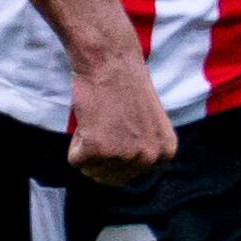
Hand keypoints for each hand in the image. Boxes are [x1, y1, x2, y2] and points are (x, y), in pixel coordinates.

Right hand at [65, 46, 176, 186]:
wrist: (112, 62)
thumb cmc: (127, 87)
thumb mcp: (150, 124)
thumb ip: (144, 148)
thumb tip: (125, 175)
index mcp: (166, 152)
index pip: (131, 175)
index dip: (116, 153)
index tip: (119, 128)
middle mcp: (149, 158)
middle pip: (109, 178)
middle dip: (99, 154)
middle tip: (106, 124)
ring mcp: (125, 156)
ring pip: (90, 169)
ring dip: (87, 146)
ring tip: (100, 119)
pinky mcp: (98, 150)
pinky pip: (74, 160)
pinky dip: (75, 141)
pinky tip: (90, 119)